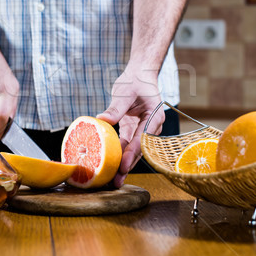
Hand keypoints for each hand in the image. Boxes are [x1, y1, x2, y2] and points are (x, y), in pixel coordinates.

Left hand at [97, 63, 164, 187]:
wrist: (140, 73)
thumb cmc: (135, 80)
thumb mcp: (125, 92)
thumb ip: (116, 108)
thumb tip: (101, 120)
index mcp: (155, 116)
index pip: (142, 139)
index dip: (132, 153)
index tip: (122, 165)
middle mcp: (152, 125)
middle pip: (139, 149)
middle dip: (127, 166)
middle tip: (116, 182)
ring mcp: (143, 128)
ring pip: (133, 149)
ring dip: (123, 163)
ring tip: (113, 180)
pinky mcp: (134, 128)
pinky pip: (126, 144)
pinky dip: (119, 154)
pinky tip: (110, 165)